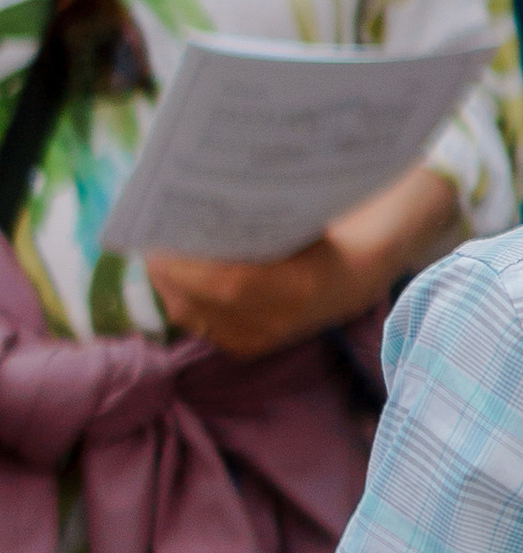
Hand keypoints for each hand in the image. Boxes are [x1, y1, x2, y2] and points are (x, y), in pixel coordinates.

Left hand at [148, 233, 382, 359]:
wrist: (347, 281)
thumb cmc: (319, 238)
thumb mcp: (293, 222)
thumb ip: (248, 220)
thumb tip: (192, 204)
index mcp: (294, 288)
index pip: (225, 283)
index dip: (185, 262)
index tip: (158, 233)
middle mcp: (273, 322)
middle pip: (197, 301)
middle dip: (165, 270)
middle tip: (145, 239)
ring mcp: (257, 340)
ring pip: (190, 316)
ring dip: (166, 284)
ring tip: (156, 254)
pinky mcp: (245, 348)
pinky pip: (197, 324)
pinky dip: (180, 298)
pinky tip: (173, 277)